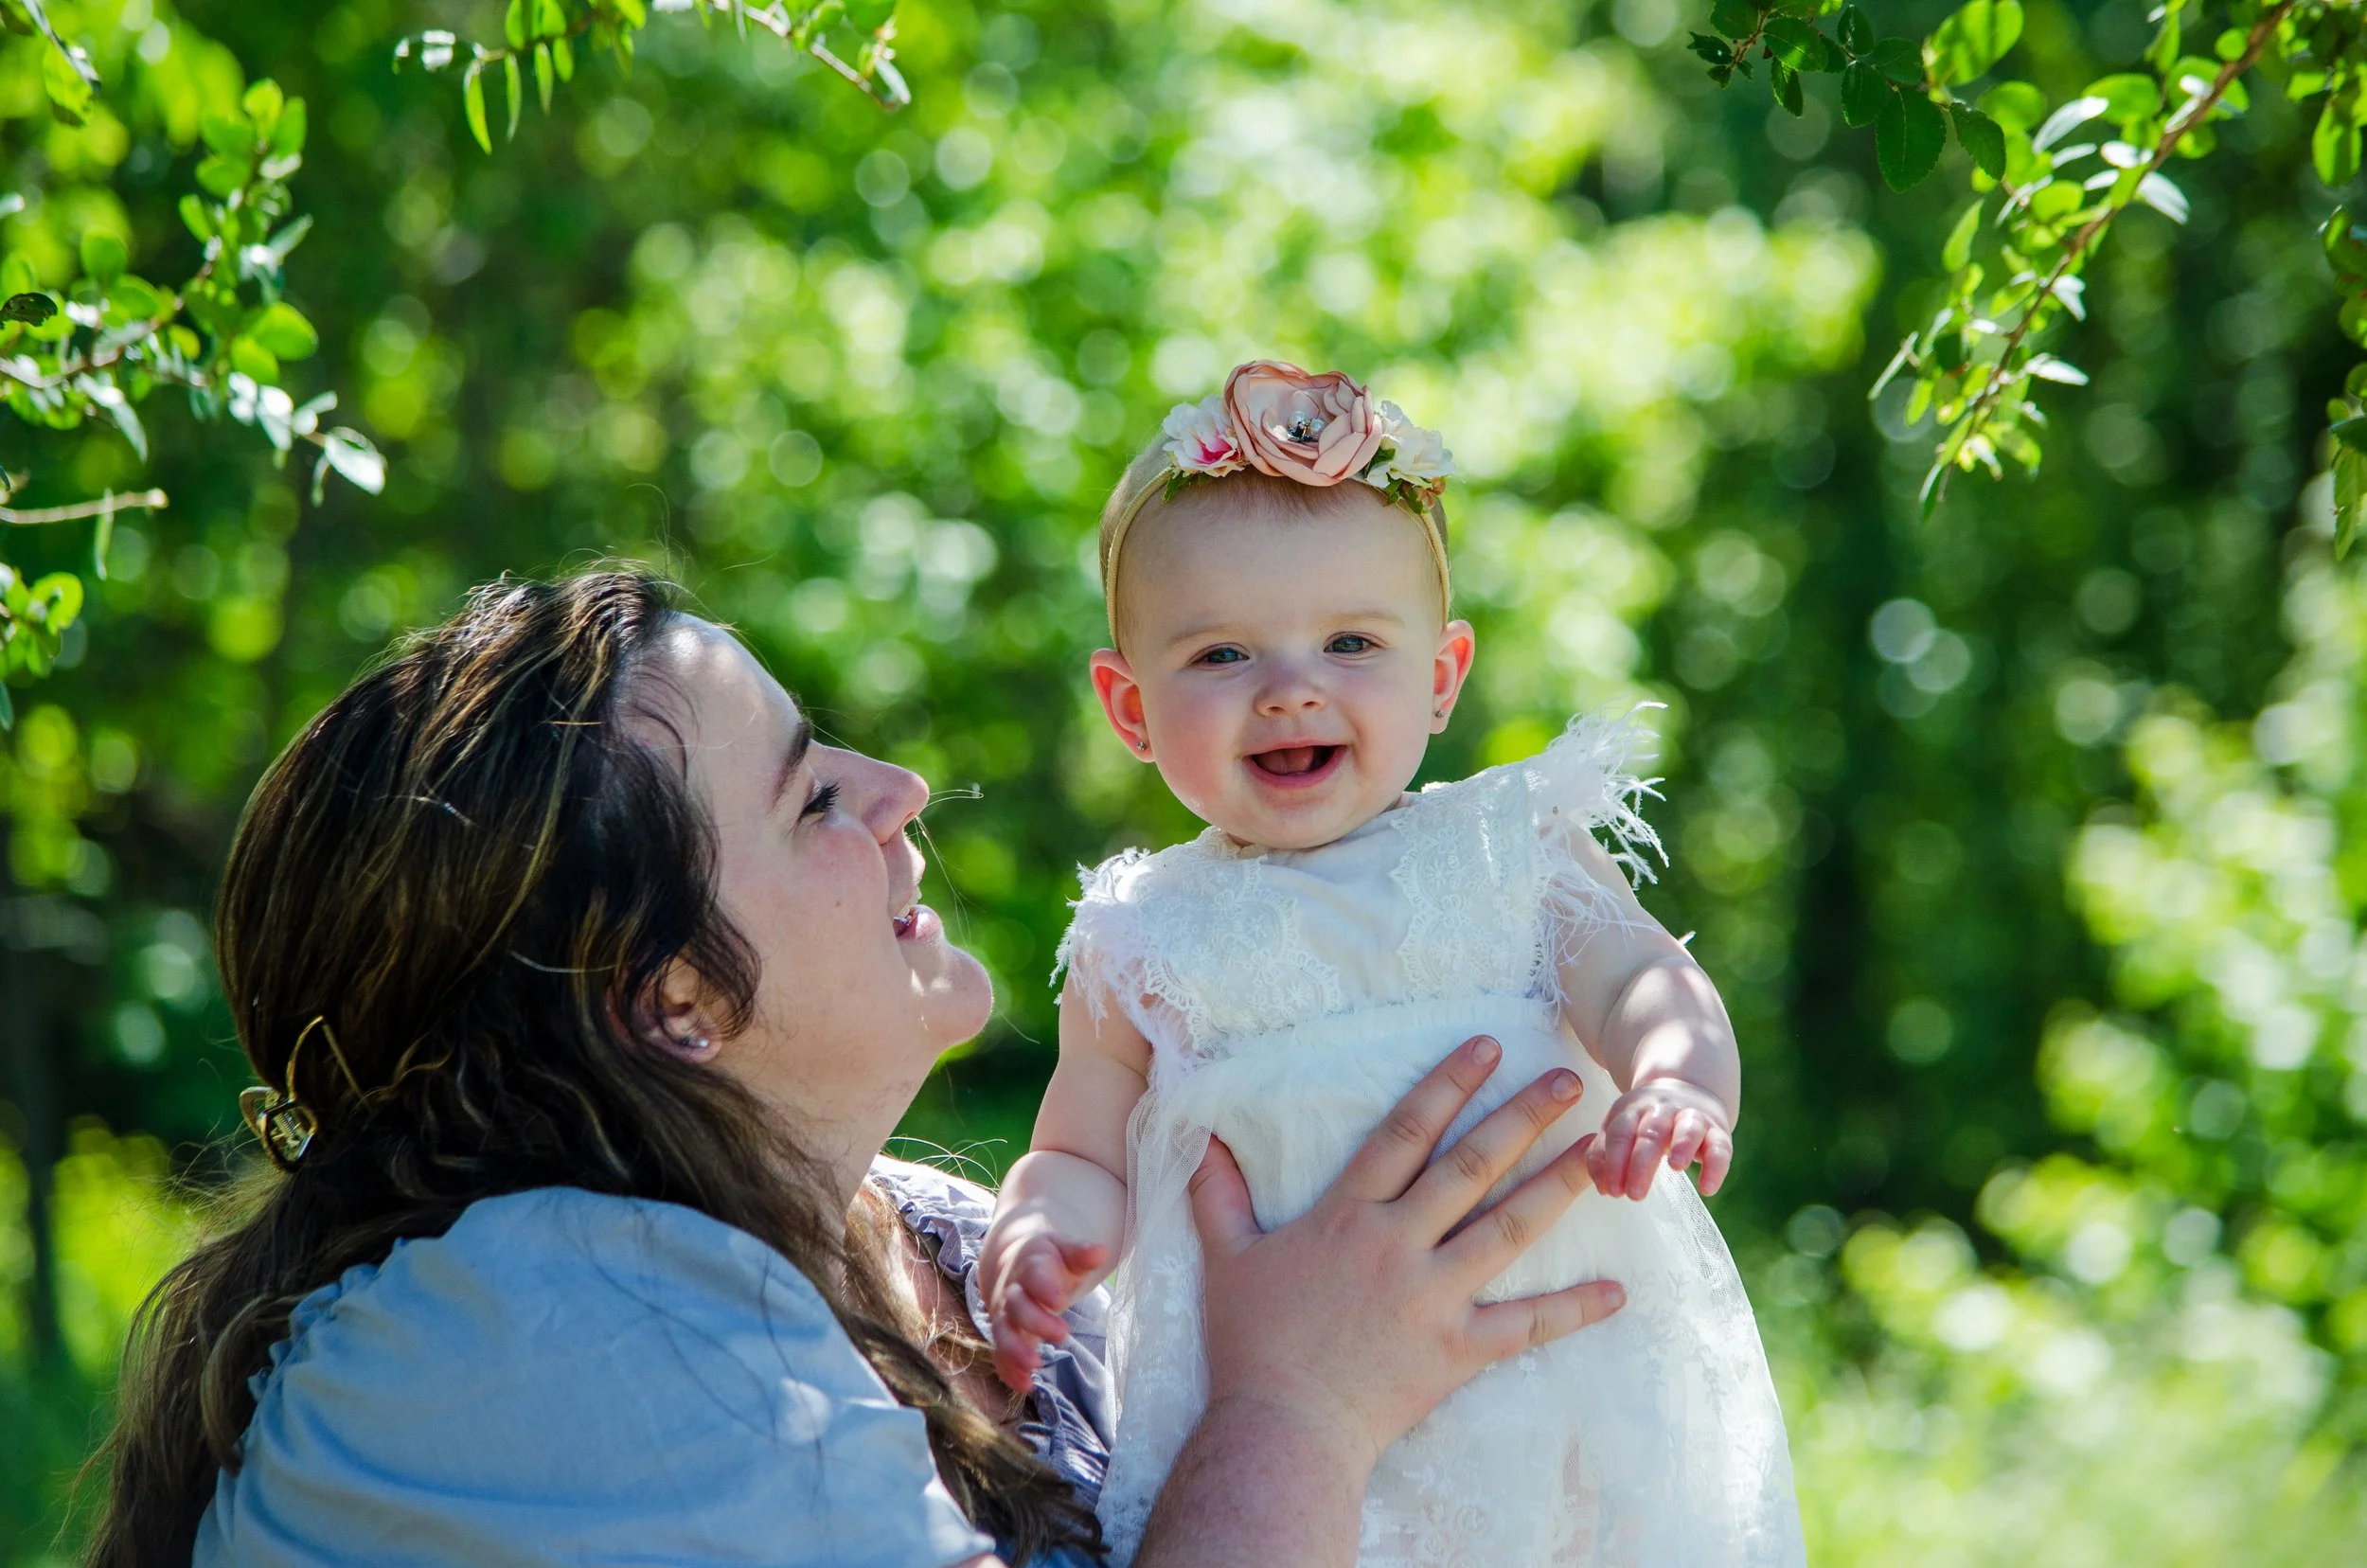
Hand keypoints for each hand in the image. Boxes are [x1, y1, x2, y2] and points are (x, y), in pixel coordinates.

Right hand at [982, 1227, 1108, 1392]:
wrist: (1014, 1264)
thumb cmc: (1048, 1260)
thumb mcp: (1064, 1251)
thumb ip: (1080, 1254)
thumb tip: (1100, 1252)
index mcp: (1031, 1265)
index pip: (1033, 1274)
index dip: (1044, 1288)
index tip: (1060, 1300)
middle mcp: (1013, 1290)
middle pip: (1016, 1306)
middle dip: (1035, 1321)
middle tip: (1062, 1333)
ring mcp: (1005, 1314)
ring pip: (1002, 1332)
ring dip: (1015, 1350)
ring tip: (1035, 1364)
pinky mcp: (1004, 1335)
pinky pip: (1000, 1354)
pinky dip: (1009, 1370)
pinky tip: (1026, 1384)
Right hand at [1186, 1035, 1627, 1469]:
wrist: (1281, 1429)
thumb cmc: (1251, 1345)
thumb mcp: (1227, 1259)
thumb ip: (1218, 1195)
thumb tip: (1201, 1139)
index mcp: (1346, 1215)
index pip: (1405, 1132)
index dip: (1447, 1084)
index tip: (1487, 1047)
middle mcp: (1397, 1244)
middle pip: (1469, 1167)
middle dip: (1521, 1117)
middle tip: (1568, 1080)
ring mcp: (1433, 1297)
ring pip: (1506, 1229)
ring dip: (1557, 1187)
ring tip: (1599, 1152)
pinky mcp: (1458, 1349)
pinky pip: (1525, 1326)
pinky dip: (1573, 1310)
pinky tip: (1618, 1292)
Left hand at [1587, 1077, 1732, 1199]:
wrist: (1687, 1089)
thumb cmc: (1646, 1121)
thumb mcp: (1621, 1129)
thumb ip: (1603, 1156)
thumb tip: (1603, 1188)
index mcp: (1632, 1110)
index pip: (1620, 1134)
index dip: (1614, 1163)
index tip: (1612, 1191)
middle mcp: (1662, 1110)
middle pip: (1650, 1133)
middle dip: (1640, 1164)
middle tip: (1634, 1195)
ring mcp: (1691, 1117)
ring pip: (1688, 1128)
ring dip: (1682, 1145)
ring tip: (1676, 1168)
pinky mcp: (1718, 1131)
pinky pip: (1720, 1147)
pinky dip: (1716, 1167)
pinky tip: (1707, 1189)